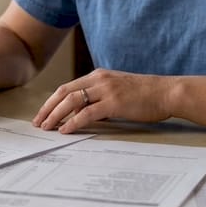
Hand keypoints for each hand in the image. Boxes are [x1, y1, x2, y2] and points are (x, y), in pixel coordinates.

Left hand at [32, 69, 172, 133]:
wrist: (167, 92)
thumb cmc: (146, 95)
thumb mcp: (118, 91)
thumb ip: (100, 98)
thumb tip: (82, 113)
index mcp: (99, 75)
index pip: (68, 87)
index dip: (52, 101)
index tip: (43, 113)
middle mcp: (99, 79)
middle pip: (64, 92)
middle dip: (48, 108)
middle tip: (38, 122)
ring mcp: (106, 90)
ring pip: (72, 101)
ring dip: (55, 115)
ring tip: (47, 127)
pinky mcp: (114, 103)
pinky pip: (87, 113)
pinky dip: (73, 122)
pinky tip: (65, 130)